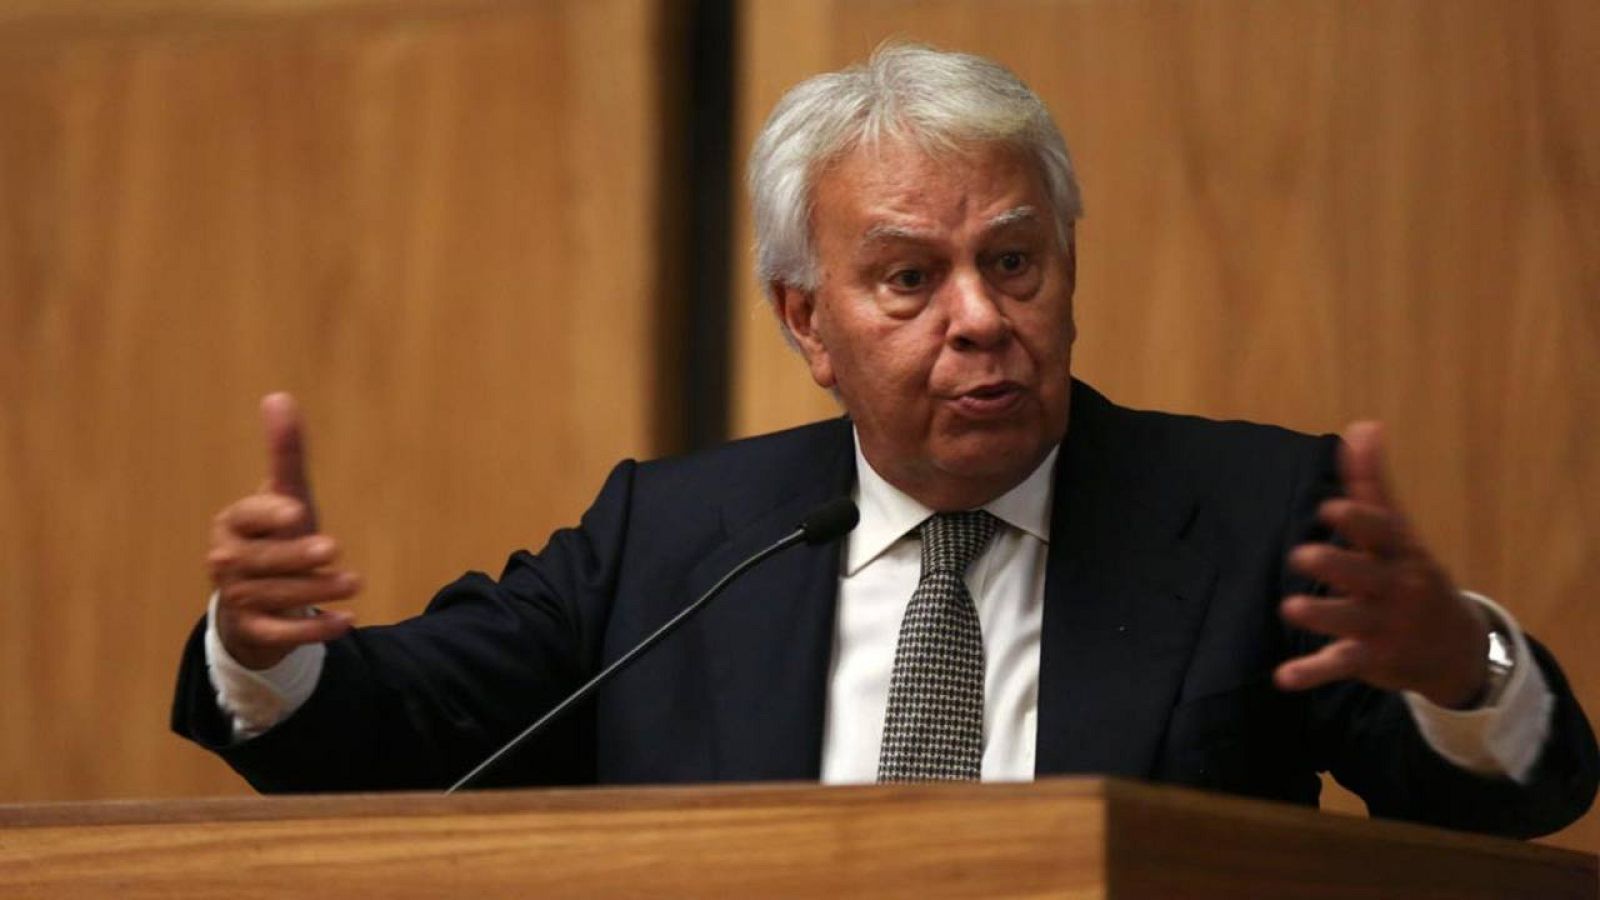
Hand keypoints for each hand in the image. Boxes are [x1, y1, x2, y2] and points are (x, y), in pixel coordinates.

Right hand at [207, 393, 360, 669]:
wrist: (254, 601)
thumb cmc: (275, 537)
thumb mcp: (285, 497)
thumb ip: (285, 455)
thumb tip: (279, 397)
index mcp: (233, 523)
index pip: (250, 516)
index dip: (272, 515)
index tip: (298, 512)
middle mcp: (227, 561)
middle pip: (263, 559)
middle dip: (297, 556)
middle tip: (333, 549)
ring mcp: (236, 598)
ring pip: (276, 595)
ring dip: (317, 591)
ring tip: (355, 582)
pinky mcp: (253, 631)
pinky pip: (280, 633)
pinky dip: (313, 630)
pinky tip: (346, 621)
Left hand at [1275, 421, 1489, 707]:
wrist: (1457, 646)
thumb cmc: (1411, 574)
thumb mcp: (1397, 531)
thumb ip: (1371, 484)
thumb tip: (1361, 426)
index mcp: (1400, 553)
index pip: (1381, 533)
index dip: (1358, 521)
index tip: (1330, 507)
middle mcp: (1395, 589)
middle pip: (1366, 576)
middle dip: (1336, 566)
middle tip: (1301, 554)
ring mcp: (1384, 626)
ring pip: (1350, 621)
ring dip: (1322, 616)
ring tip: (1289, 608)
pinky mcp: (1370, 659)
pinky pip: (1340, 666)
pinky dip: (1312, 673)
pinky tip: (1284, 677)